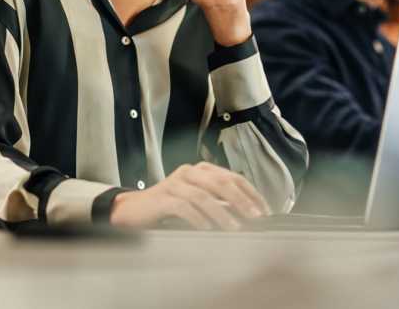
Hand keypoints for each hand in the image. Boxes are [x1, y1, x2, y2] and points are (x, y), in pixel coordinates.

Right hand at [109, 162, 269, 229]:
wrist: (134, 210)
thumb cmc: (169, 207)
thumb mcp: (197, 202)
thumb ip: (219, 203)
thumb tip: (248, 215)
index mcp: (202, 170)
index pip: (233, 177)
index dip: (251, 193)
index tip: (264, 211)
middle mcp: (190, 172)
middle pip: (221, 183)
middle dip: (241, 200)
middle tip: (255, 217)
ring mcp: (175, 183)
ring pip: (204, 196)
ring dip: (222, 213)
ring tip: (234, 228)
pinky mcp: (162, 197)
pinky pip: (183, 206)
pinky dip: (197, 218)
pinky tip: (207, 229)